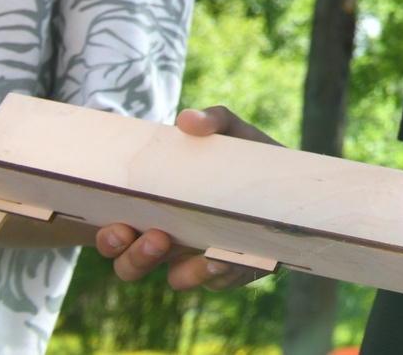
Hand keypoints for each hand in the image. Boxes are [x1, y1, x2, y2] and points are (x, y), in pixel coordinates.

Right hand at [93, 106, 277, 289]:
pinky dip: (220, 272)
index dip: (108, 238)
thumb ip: (213, 121)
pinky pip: (219, 281)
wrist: (294, 178)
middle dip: (134, 258)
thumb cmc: (248, 155)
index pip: (116, 232)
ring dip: (182, 271)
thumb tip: (186, 120)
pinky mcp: (233, 269)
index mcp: (157, 209)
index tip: (117, 225)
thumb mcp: (232, 133)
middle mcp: (171, 239)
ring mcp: (201, 257)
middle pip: (130, 265)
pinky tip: (227, 256)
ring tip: (204, 255)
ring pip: (175, 279)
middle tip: (156, 237)